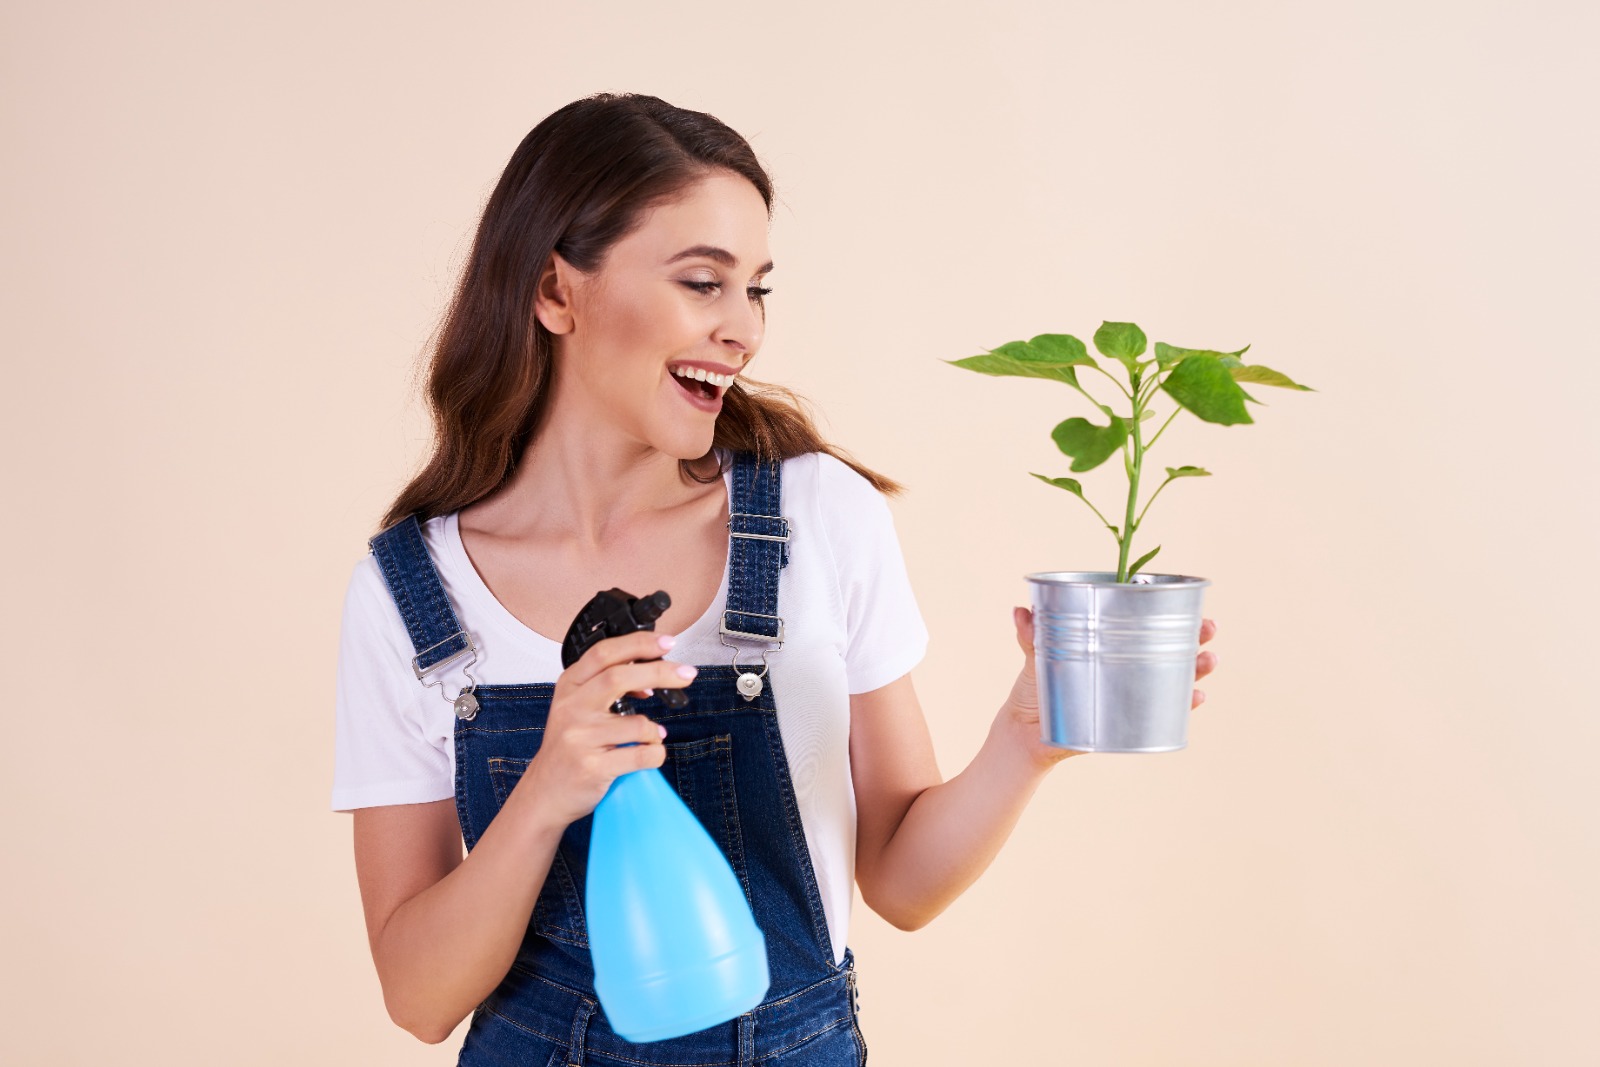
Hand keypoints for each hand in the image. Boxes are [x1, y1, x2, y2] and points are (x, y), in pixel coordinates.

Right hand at [511, 630, 695, 828]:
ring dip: (655, 732)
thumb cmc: (567, 748)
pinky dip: (655, 754)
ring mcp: (581, 738)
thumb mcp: (576, 708)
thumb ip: (605, 687)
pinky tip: (649, 753)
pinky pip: (641, 755)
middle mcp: (572, 708)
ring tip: (651, 738)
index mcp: (570, 687)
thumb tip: (651, 678)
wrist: (545, 792)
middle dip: (661, 672)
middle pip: (620, 678)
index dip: (638, 644)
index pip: (604, 654)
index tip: (666, 642)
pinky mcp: (592, 766)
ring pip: (638, 725)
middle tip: (686, 673)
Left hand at [1001, 608, 1219, 769]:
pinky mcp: (1128, 721)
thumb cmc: (1034, 686)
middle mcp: (1127, 667)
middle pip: (1171, 648)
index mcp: (1111, 644)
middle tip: (1209, 629)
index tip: (1194, 604)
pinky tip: (1196, 697)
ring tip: (1208, 661)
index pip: (1148, 622)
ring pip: (1174, 678)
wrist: (1025, 732)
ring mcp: (1131, 694)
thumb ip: (1030, 635)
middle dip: (1196, 637)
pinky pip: (1163, 713)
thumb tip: (1020, 611)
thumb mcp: (1035, 655)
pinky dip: (1182, 706)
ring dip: (1197, 669)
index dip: (1174, 612)